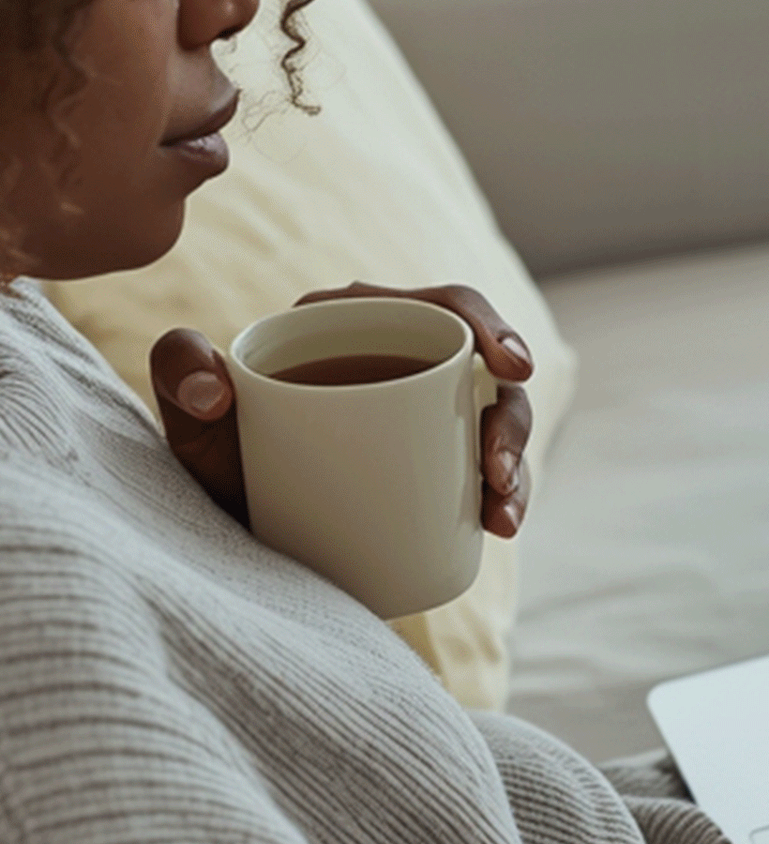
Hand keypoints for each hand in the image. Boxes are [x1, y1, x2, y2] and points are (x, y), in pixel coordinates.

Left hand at [148, 282, 535, 536]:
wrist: (239, 536)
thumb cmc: (220, 465)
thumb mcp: (189, 421)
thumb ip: (177, 371)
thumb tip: (216, 388)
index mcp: (364, 325)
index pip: (449, 307)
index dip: (493, 328)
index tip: (510, 367)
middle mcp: (407, 369)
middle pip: (490, 377)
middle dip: (512, 422)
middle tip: (495, 470)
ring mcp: (433, 424)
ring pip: (499, 430)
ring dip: (516, 468)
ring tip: (501, 516)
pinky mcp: (445, 473)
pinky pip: (491, 479)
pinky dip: (505, 500)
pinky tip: (500, 525)